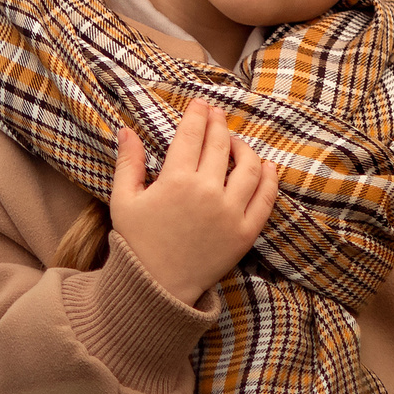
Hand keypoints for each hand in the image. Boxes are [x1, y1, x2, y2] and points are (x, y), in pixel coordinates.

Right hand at [107, 100, 278, 304]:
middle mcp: (207, 192)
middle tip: (217, 115)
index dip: (198, 115)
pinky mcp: (245, 232)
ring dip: (244, 148)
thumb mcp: (123, 200)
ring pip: (249, 166)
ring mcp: (230, 212)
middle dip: (219, 124)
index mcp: (175, 181)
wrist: (156, 288)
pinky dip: (270, 178)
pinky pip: (266, 198)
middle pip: (220, 145)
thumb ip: (128, 162)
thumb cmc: (137, 243)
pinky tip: (266, 166)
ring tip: (235, 143)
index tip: (201, 104)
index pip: (192, 135)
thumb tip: (126, 129)